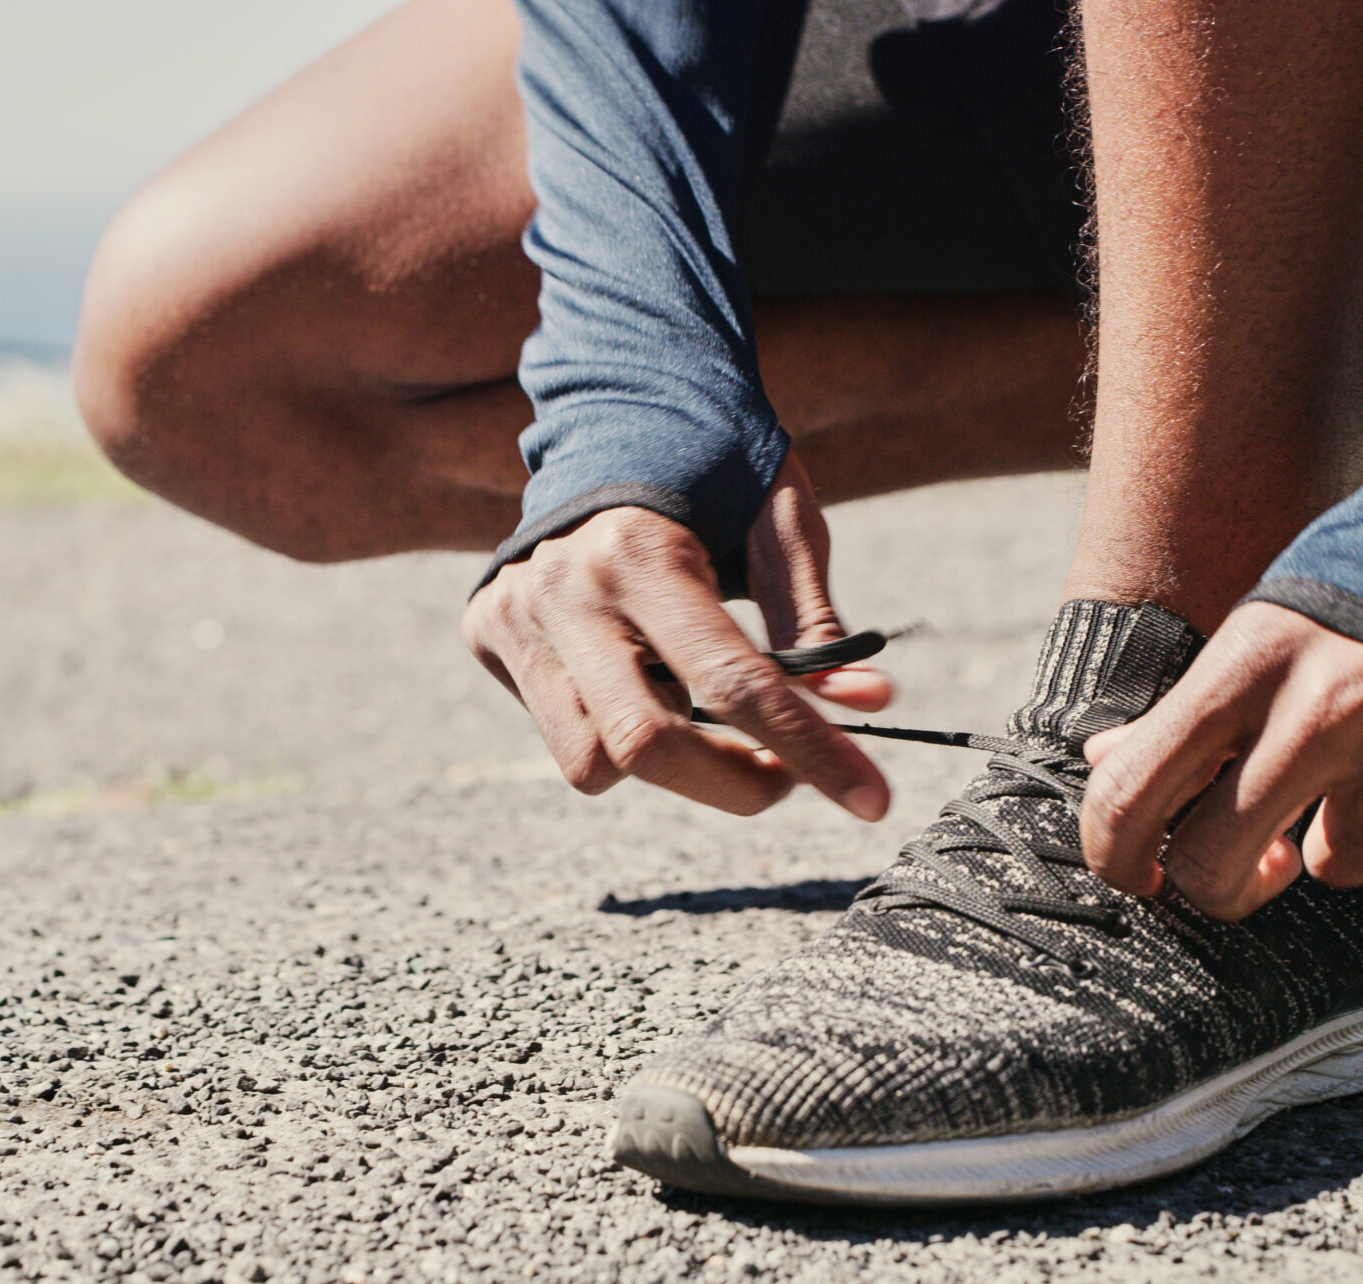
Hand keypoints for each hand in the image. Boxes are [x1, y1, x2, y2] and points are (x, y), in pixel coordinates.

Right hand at [461, 455, 893, 819]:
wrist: (611, 402)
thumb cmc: (715, 466)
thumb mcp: (780, 524)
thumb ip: (816, 621)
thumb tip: (866, 706)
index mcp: (642, 550)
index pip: (734, 683)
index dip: (812, 751)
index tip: (872, 802)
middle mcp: (564, 588)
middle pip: (646, 745)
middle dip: (734, 785)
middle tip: (787, 777)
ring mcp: (515, 615)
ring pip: (592, 762)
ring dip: (671, 763)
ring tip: (703, 707)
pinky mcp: (489, 634)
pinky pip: (564, 734)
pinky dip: (618, 732)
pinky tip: (643, 677)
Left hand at [1079, 603, 1362, 919]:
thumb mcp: (1274, 620)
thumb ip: (1196, 702)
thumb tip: (1108, 762)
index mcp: (1252, 663)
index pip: (1132, 793)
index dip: (1114, 855)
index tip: (1139, 870)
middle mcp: (1324, 718)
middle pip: (1214, 868)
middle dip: (1226, 884)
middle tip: (1257, 861)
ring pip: (1335, 869)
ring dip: (1350, 833)